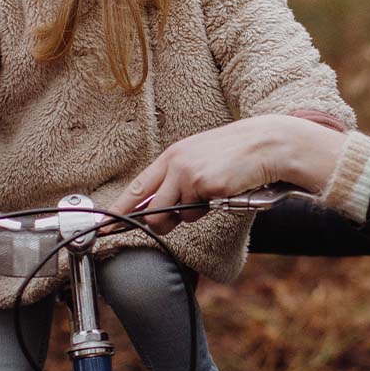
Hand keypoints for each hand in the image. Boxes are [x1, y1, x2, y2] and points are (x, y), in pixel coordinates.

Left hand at [107, 115, 345, 233]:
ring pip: (175, 216)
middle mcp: (176, 164)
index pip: (137, 188)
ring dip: (192, 214)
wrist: (267, 143)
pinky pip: (200, 213)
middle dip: (162, 222)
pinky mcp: (206, 186)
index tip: (102, 227)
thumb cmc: (236, 155)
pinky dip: (213, 209)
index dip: (118, 211)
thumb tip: (160, 210)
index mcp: (172, 156)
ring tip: (213, 193)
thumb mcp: (200, 161)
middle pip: (151, 210)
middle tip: (184, 213)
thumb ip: (178, 180)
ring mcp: (189, 175)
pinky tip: (226, 191)